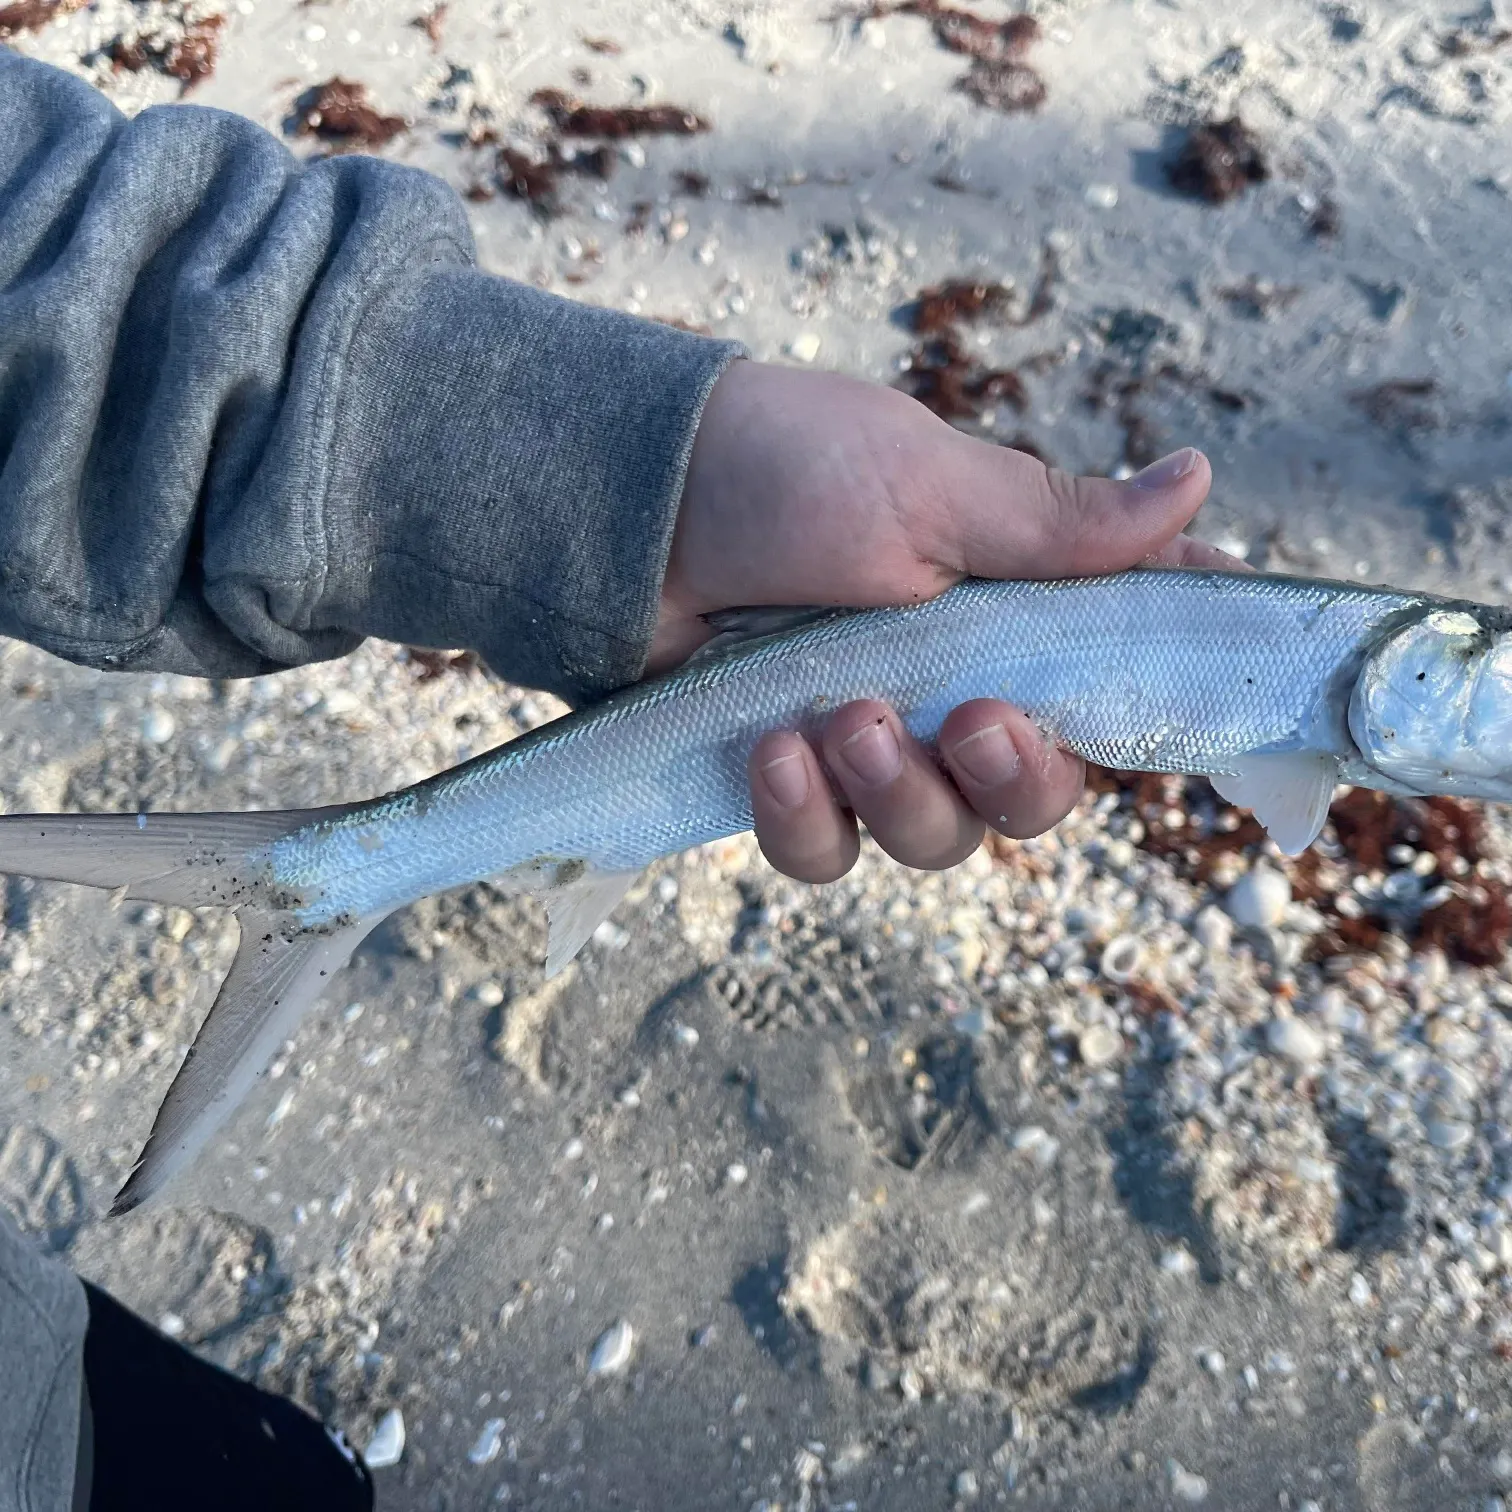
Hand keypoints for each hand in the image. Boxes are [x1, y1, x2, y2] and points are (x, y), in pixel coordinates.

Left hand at [655, 360, 1237, 882]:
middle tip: (967, 721)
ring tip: (839, 720)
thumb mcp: (931, 488)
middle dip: (1009, 780)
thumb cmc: (788, 470)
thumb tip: (1199, 481)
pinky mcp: (783, 785)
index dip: (1141, 717)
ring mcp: (863, 747)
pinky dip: (803, 819)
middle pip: (1029, 802)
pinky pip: (822, 853)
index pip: (1109, 693)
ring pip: (930, 840)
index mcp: (1007, 622)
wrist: (634, 498)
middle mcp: (947, 695)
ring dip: (898, 795)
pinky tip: (771, 751)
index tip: (1146, 716)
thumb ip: (1059, 525)